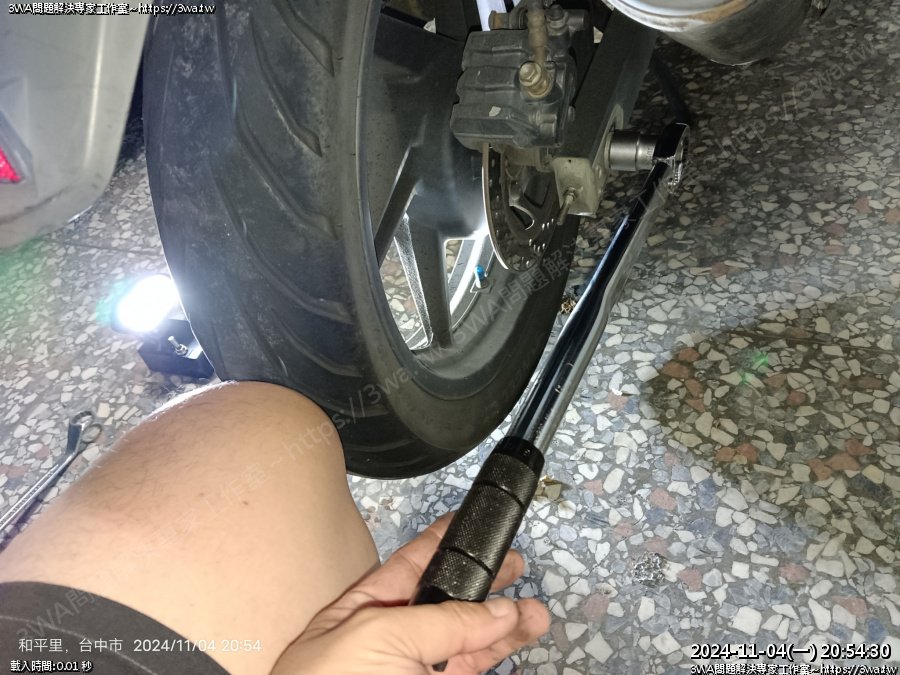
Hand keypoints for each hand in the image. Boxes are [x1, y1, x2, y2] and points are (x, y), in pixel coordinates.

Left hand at [271, 514, 549, 673]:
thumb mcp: (380, 636)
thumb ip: (440, 620)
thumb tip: (495, 611)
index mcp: (366, 607)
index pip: (411, 562)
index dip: (441, 540)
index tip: (468, 522)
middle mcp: (393, 638)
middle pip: (447, 599)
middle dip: (482, 580)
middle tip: (514, 565)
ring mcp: (414, 668)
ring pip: (468, 639)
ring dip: (504, 621)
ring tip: (534, 611)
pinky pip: (473, 665)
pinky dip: (500, 651)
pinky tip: (517, 635)